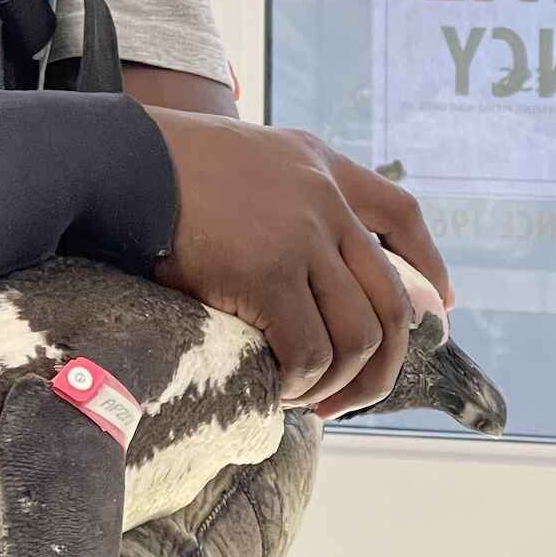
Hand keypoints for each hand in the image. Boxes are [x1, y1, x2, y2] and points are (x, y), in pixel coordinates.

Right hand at [144, 109, 452, 419]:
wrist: (118, 160)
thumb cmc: (158, 165)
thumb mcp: (240, 157)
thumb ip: (279, 195)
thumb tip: (297, 269)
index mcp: (317, 163)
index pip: (398, 212)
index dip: (428, 264)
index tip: (438, 308)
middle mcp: (324, 198)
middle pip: (392, 298)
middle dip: (382, 362)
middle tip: (351, 395)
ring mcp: (302, 235)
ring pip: (359, 335)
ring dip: (339, 383)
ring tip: (305, 399)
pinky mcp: (269, 272)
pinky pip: (308, 351)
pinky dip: (299, 384)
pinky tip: (277, 390)